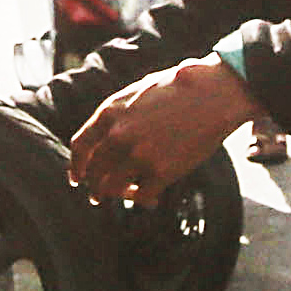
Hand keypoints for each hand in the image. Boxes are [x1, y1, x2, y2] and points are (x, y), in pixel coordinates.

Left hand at [70, 58, 258, 207]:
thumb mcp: (138, 93)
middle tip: (97, 195)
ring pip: (112, 187)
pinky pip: (142, 196)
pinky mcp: (162, 171)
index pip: (81, 146)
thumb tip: (106, 138)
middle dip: (94, 186)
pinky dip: (143, 201)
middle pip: (94, 171)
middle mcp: (119, 136)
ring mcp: (139, 155)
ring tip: (123, 196)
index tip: (77, 178)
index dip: (76, 166)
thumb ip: (118, 115)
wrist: (214, 94)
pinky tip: (150, 200)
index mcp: (110, 113)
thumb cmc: (180, 89)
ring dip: (114, 195)